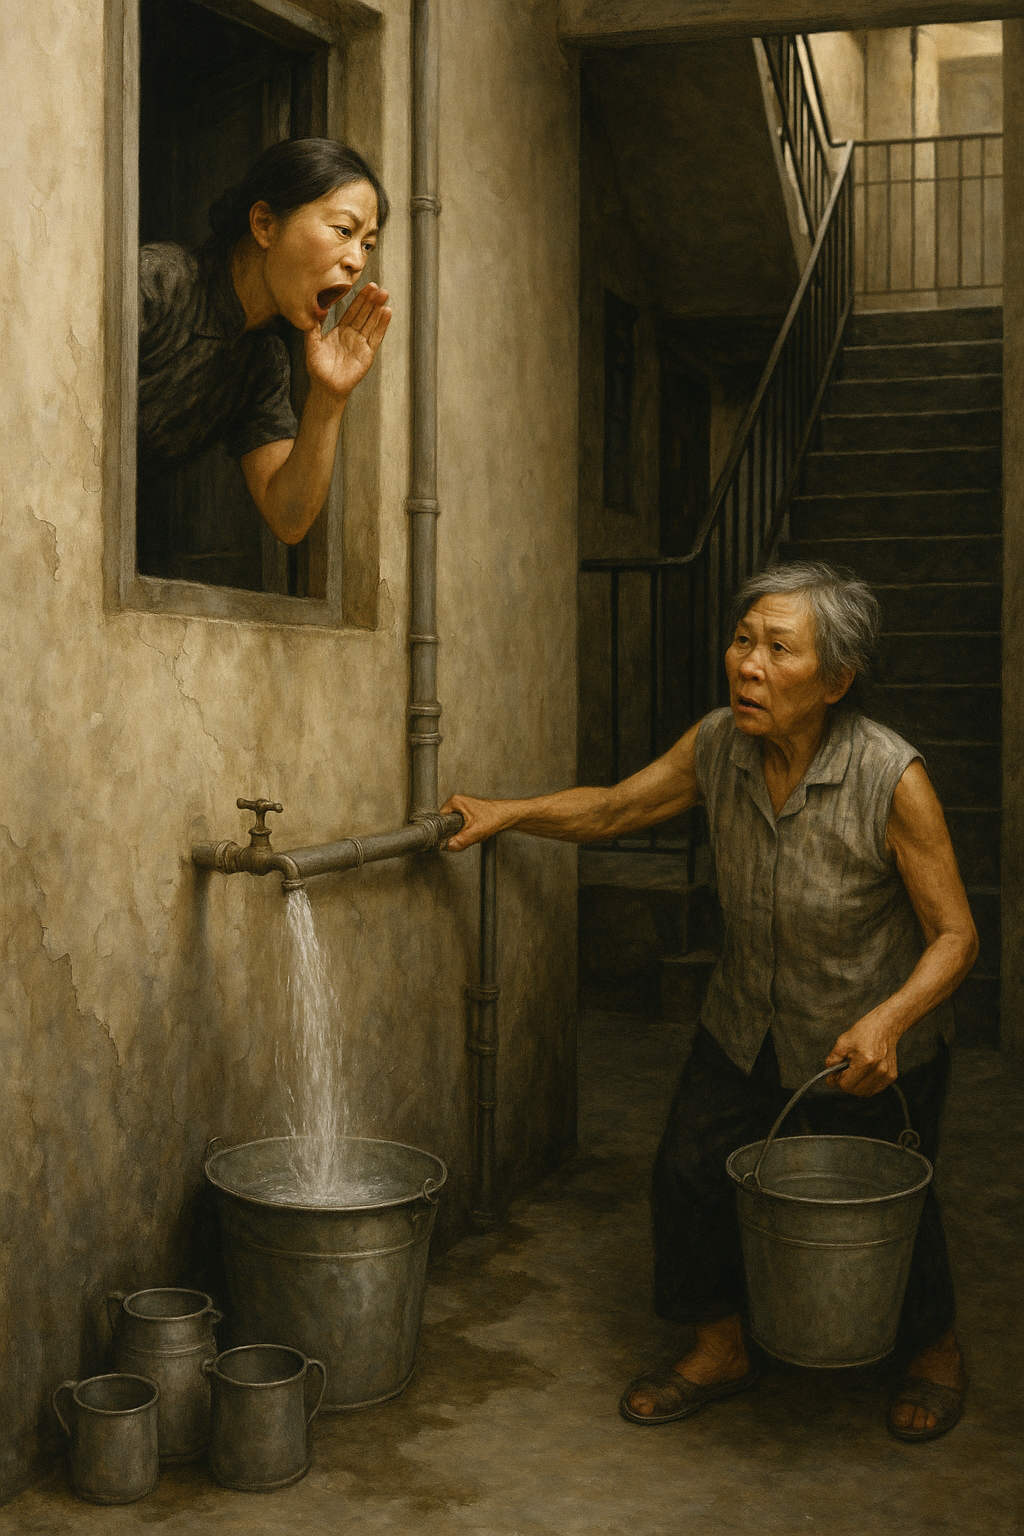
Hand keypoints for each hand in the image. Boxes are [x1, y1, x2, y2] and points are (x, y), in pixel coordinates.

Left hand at [305, 283, 391, 400]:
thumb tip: (315, 308)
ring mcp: (361, 344)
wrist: (325, 388)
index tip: (366, 287)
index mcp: (340, 331)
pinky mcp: (367, 354)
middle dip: (371, 301)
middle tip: (378, 287)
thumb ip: (313, 327)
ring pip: (371, 323)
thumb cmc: (317, 368)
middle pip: (364, 314)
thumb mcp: (312, 343)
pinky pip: (376, 337)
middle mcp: (352, 335)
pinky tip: (387, 313)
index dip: (359, 299)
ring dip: (378, 309)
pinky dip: (382, 325)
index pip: (352, 311)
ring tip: (384, 295)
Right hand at [440, 795, 514, 851]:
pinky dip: (468, 832)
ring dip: (463, 834)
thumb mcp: (476, 832)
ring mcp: (461, 807)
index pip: (439, 820)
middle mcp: (456, 802)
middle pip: (447, 825)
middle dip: (456, 834)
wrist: (507, 816)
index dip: (444, 832)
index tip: (452, 837)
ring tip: (474, 831)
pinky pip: (461, 827)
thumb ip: (461, 840)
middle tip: (467, 834)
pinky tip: (476, 831)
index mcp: (454, 801)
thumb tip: (449, 845)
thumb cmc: (495, 817)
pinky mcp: (467, 813)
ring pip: (454, 827)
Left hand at [824, 1007, 902, 1095]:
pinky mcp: (892, 1077)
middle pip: (855, 1091)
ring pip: (864, 1093)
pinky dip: (866, 1086)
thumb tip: (829, 1075)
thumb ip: (832, 1060)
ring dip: (855, 1086)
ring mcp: (886, 1075)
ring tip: (853, 1071)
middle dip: (845, 1084)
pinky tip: (862, 1074)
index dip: (836, 1080)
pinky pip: (874, 1090)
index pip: (846, 1085)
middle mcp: (878, 1070)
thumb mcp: (842, 1042)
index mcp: (865, 1061)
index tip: (833, 1075)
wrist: (885, 1026)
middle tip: (842, 1072)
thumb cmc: (864, 1031)